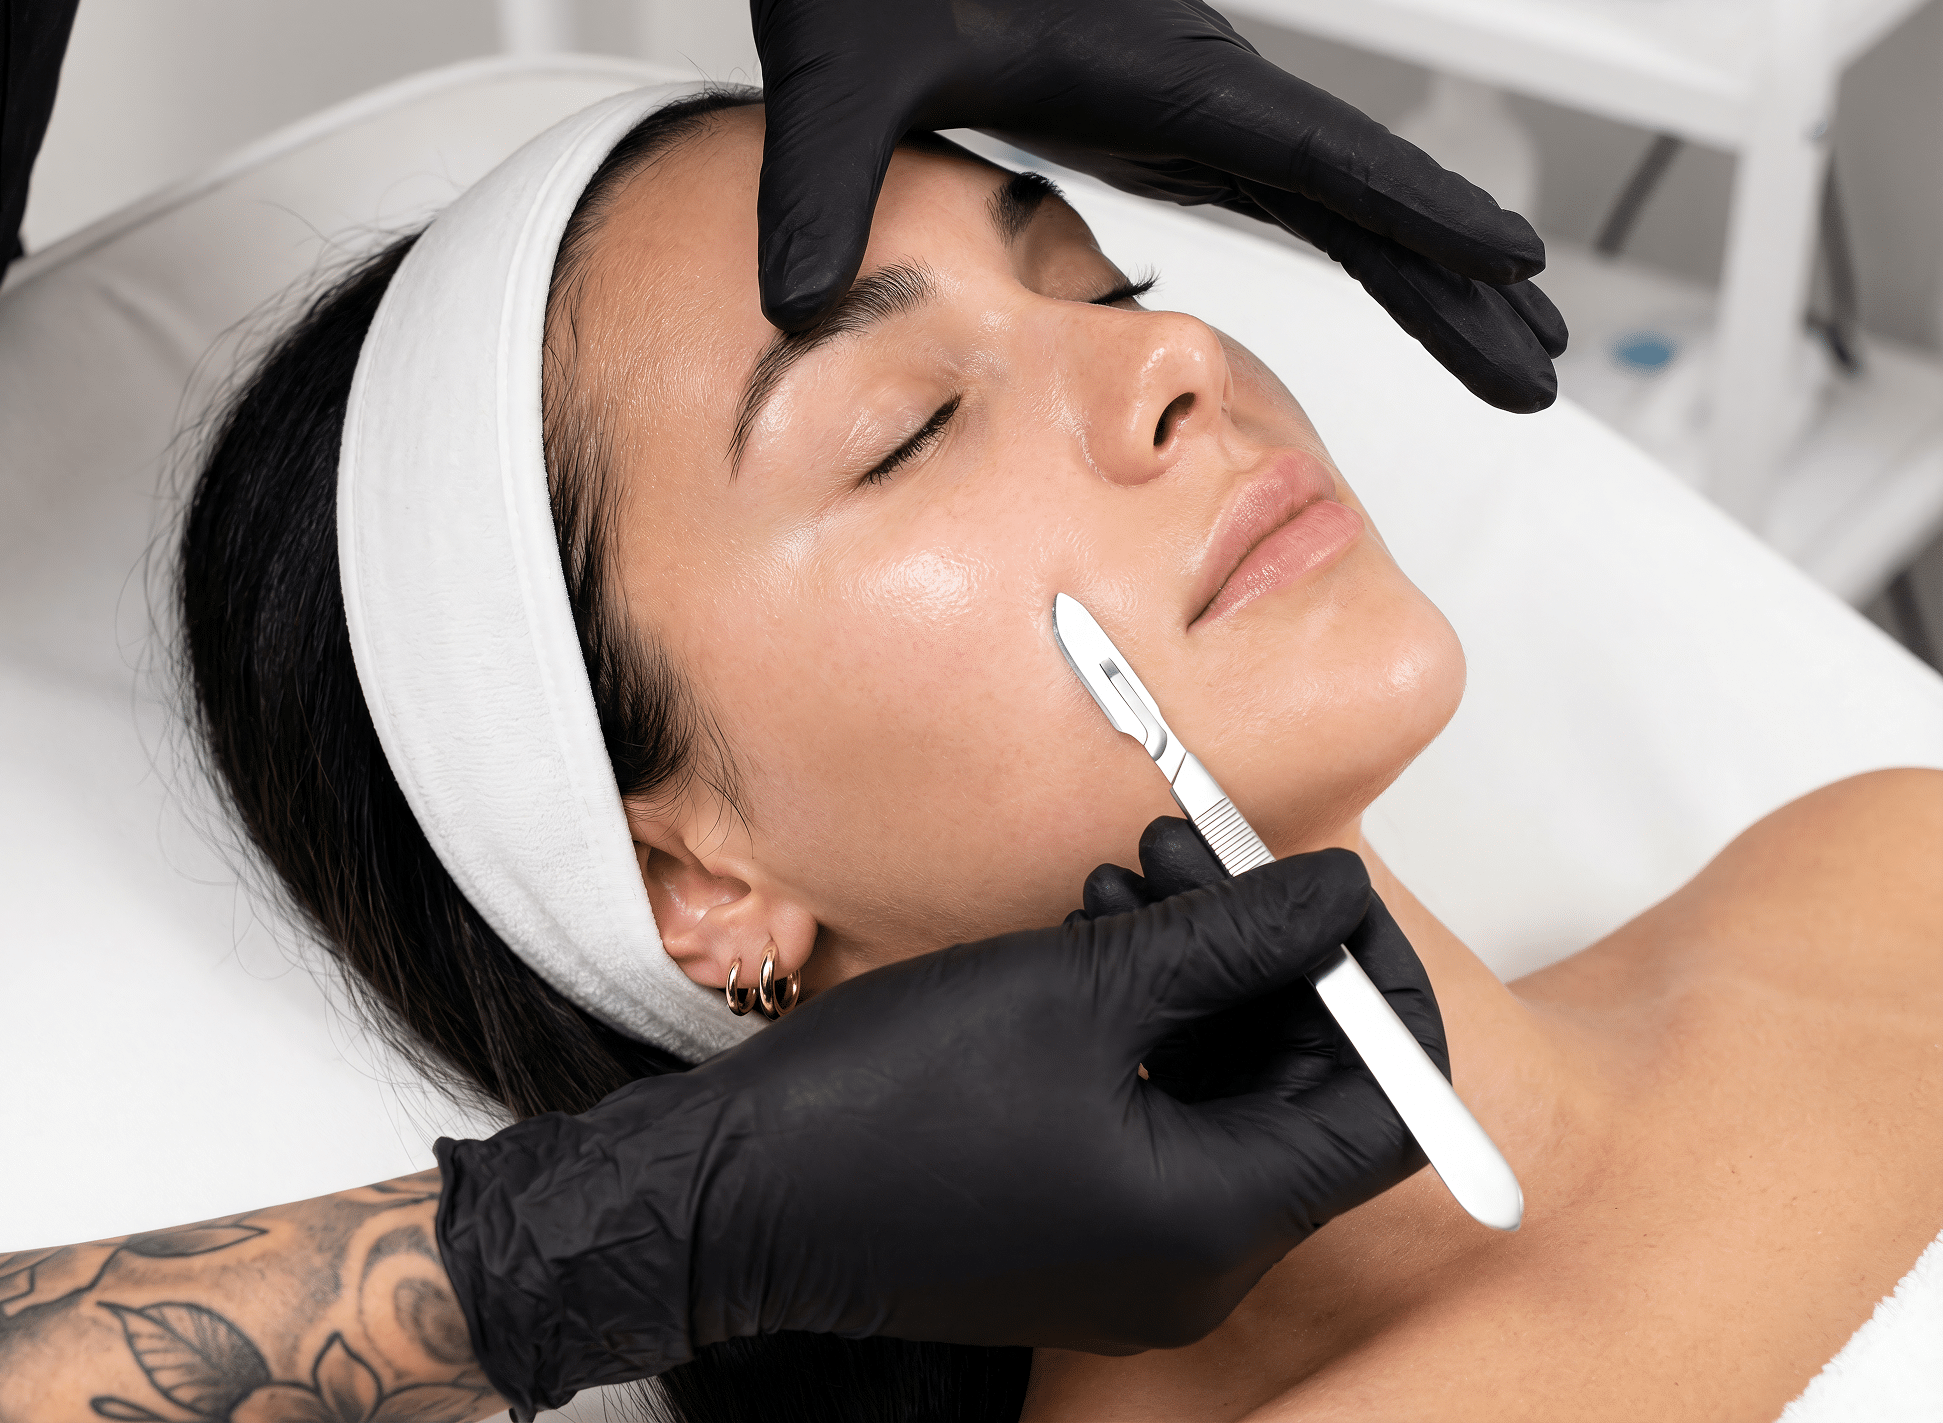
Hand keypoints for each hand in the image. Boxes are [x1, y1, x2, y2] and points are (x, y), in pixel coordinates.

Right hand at [433, 847, 1442, 1415]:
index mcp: (1215, 1224)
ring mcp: (1132, 1254)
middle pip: (1303, 1095)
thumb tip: (1339, 898)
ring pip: (1222, 1095)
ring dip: (1195, 978)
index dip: (1373, 986)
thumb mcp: (1078, 989)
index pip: (1386, 1109)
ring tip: (1128, 879)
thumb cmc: (886, 1102)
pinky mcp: (1077, 1228)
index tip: (1325, 889)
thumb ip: (1232, 940)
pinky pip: (1157, 1119)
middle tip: (1203, 853)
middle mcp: (1195, 1264)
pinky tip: (1088, 939)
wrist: (730, 1194)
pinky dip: (1144, 1029)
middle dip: (1266, 962)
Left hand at [659, 0, 1565, 409]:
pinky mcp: (1163, 114)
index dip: (1419, 212)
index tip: (1516, 262)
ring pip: (1346, 193)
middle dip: (1461, 275)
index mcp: (1152, 64)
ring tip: (1517, 341)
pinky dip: (1366, 239)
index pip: (1316, 151)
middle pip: (1365, 188)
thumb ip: (822, 192)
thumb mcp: (835, 76)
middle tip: (1544, 360)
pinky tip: (1400, 279)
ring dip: (1435, 267)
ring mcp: (1191, 98)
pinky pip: (1293, 189)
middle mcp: (1198, 78)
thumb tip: (796, 312)